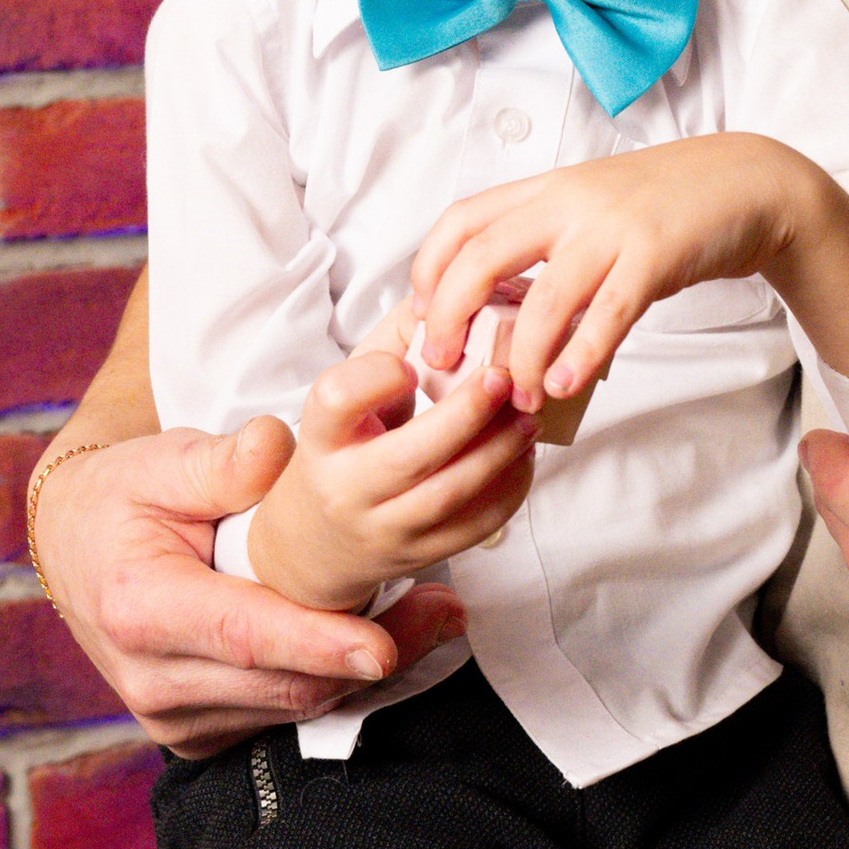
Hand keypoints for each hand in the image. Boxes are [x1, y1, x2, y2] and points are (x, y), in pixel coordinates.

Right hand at [33, 419, 467, 759]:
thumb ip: (220, 461)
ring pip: (294, 707)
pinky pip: (282, 716)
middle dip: (374, 654)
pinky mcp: (198, 734)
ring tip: (435, 618)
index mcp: (140, 610)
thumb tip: (275, 446)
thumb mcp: (160, 460)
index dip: (314, 643)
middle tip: (447, 612)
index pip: (242, 635)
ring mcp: (174, 717)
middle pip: (283, 683)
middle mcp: (152, 679)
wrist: (77, 548)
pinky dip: (333, 680)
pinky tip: (384, 639)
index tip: (379, 647)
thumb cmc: (124, 497)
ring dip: (365, 669)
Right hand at [246, 331, 540, 613]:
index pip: (335, 401)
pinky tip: (522, 454)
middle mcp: (347, 487)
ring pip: (450, 495)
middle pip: (408, 456)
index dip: (374, 378)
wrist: (321, 540)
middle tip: (502, 378)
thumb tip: (454, 295)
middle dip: (465, 415)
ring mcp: (385, 528)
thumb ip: (393, 343)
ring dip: (499, 451)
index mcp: (322, 437)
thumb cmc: (344, 447)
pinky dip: (510, 487)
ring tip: (528, 416)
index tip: (408, 365)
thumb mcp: (349, 395)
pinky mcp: (422, 553)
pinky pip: (476, 525)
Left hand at [410, 137, 812, 395]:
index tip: (422, 315)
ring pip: (544, 298)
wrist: (747, 184)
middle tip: (444, 366)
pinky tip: (566, 385)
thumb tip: (500, 306)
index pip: (461, 220)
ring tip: (521, 398)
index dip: (428, 269)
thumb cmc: (666, 205)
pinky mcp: (656, 255)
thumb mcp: (593, 207)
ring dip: (523, 358)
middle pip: (481, 258)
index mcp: (547, 188)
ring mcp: (612, 227)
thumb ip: (547, 243)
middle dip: (450, 318)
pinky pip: (609, 312)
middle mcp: (570, 202)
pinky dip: (582, 354)